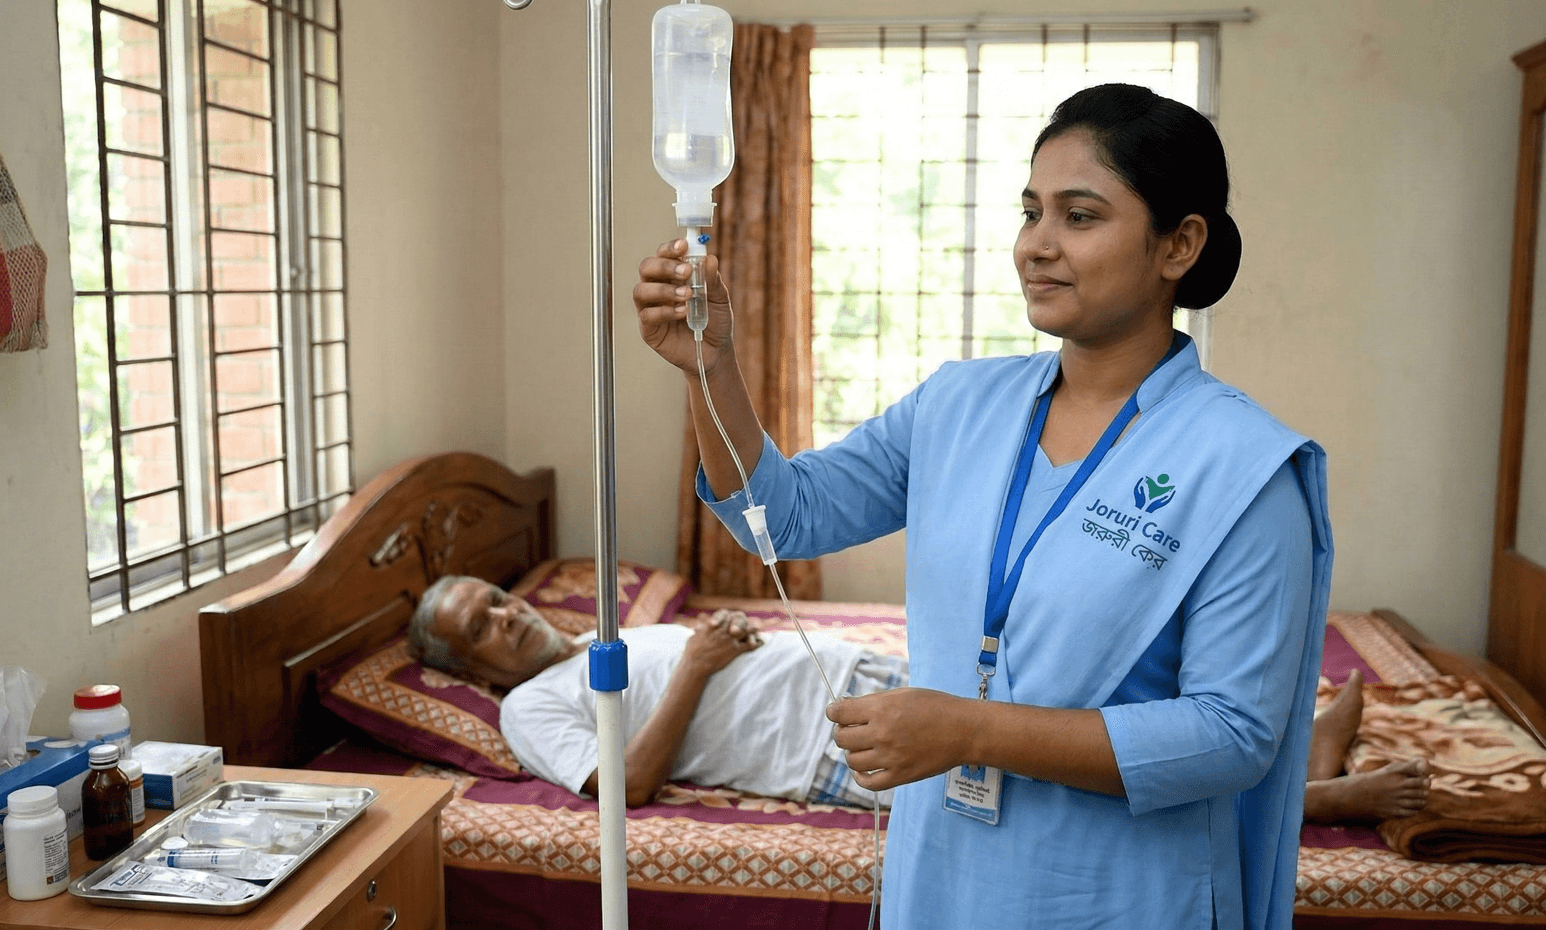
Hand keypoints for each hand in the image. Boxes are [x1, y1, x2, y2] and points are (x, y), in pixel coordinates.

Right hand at [633, 239, 734, 376]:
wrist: (716, 352)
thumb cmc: (715, 321)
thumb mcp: (719, 299)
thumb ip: (713, 280)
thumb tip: (709, 259)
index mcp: (674, 276)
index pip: (664, 254)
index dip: (670, 248)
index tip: (684, 245)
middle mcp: (659, 288)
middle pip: (647, 267)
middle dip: (664, 266)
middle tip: (686, 272)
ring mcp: (651, 308)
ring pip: (641, 290)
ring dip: (664, 290)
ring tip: (687, 296)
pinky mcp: (649, 329)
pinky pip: (646, 315)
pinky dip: (664, 312)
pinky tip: (682, 313)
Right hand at [680, 611, 762, 677]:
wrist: (696, 664)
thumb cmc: (692, 651)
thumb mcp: (694, 636)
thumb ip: (701, 631)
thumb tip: (700, 628)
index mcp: (713, 624)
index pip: (724, 614)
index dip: (729, 616)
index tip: (731, 618)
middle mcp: (723, 629)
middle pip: (738, 619)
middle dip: (743, 621)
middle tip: (749, 622)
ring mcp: (730, 638)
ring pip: (746, 630)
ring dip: (751, 630)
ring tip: (756, 629)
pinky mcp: (734, 649)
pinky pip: (748, 644)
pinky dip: (754, 643)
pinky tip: (758, 644)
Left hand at [826, 688, 974, 790]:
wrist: (964, 730)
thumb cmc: (934, 707)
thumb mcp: (902, 694)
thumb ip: (872, 702)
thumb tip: (844, 706)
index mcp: (881, 709)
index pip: (839, 713)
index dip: (834, 712)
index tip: (837, 713)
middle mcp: (882, 734)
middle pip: (841, 738)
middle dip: (843, 732)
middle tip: (853, 729)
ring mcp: (890, 758)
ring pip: (852, 760)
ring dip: (852, 753)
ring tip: (863, 747)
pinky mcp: (900, 776)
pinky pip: (868, 783)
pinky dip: (860, 776)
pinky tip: (863, 769)